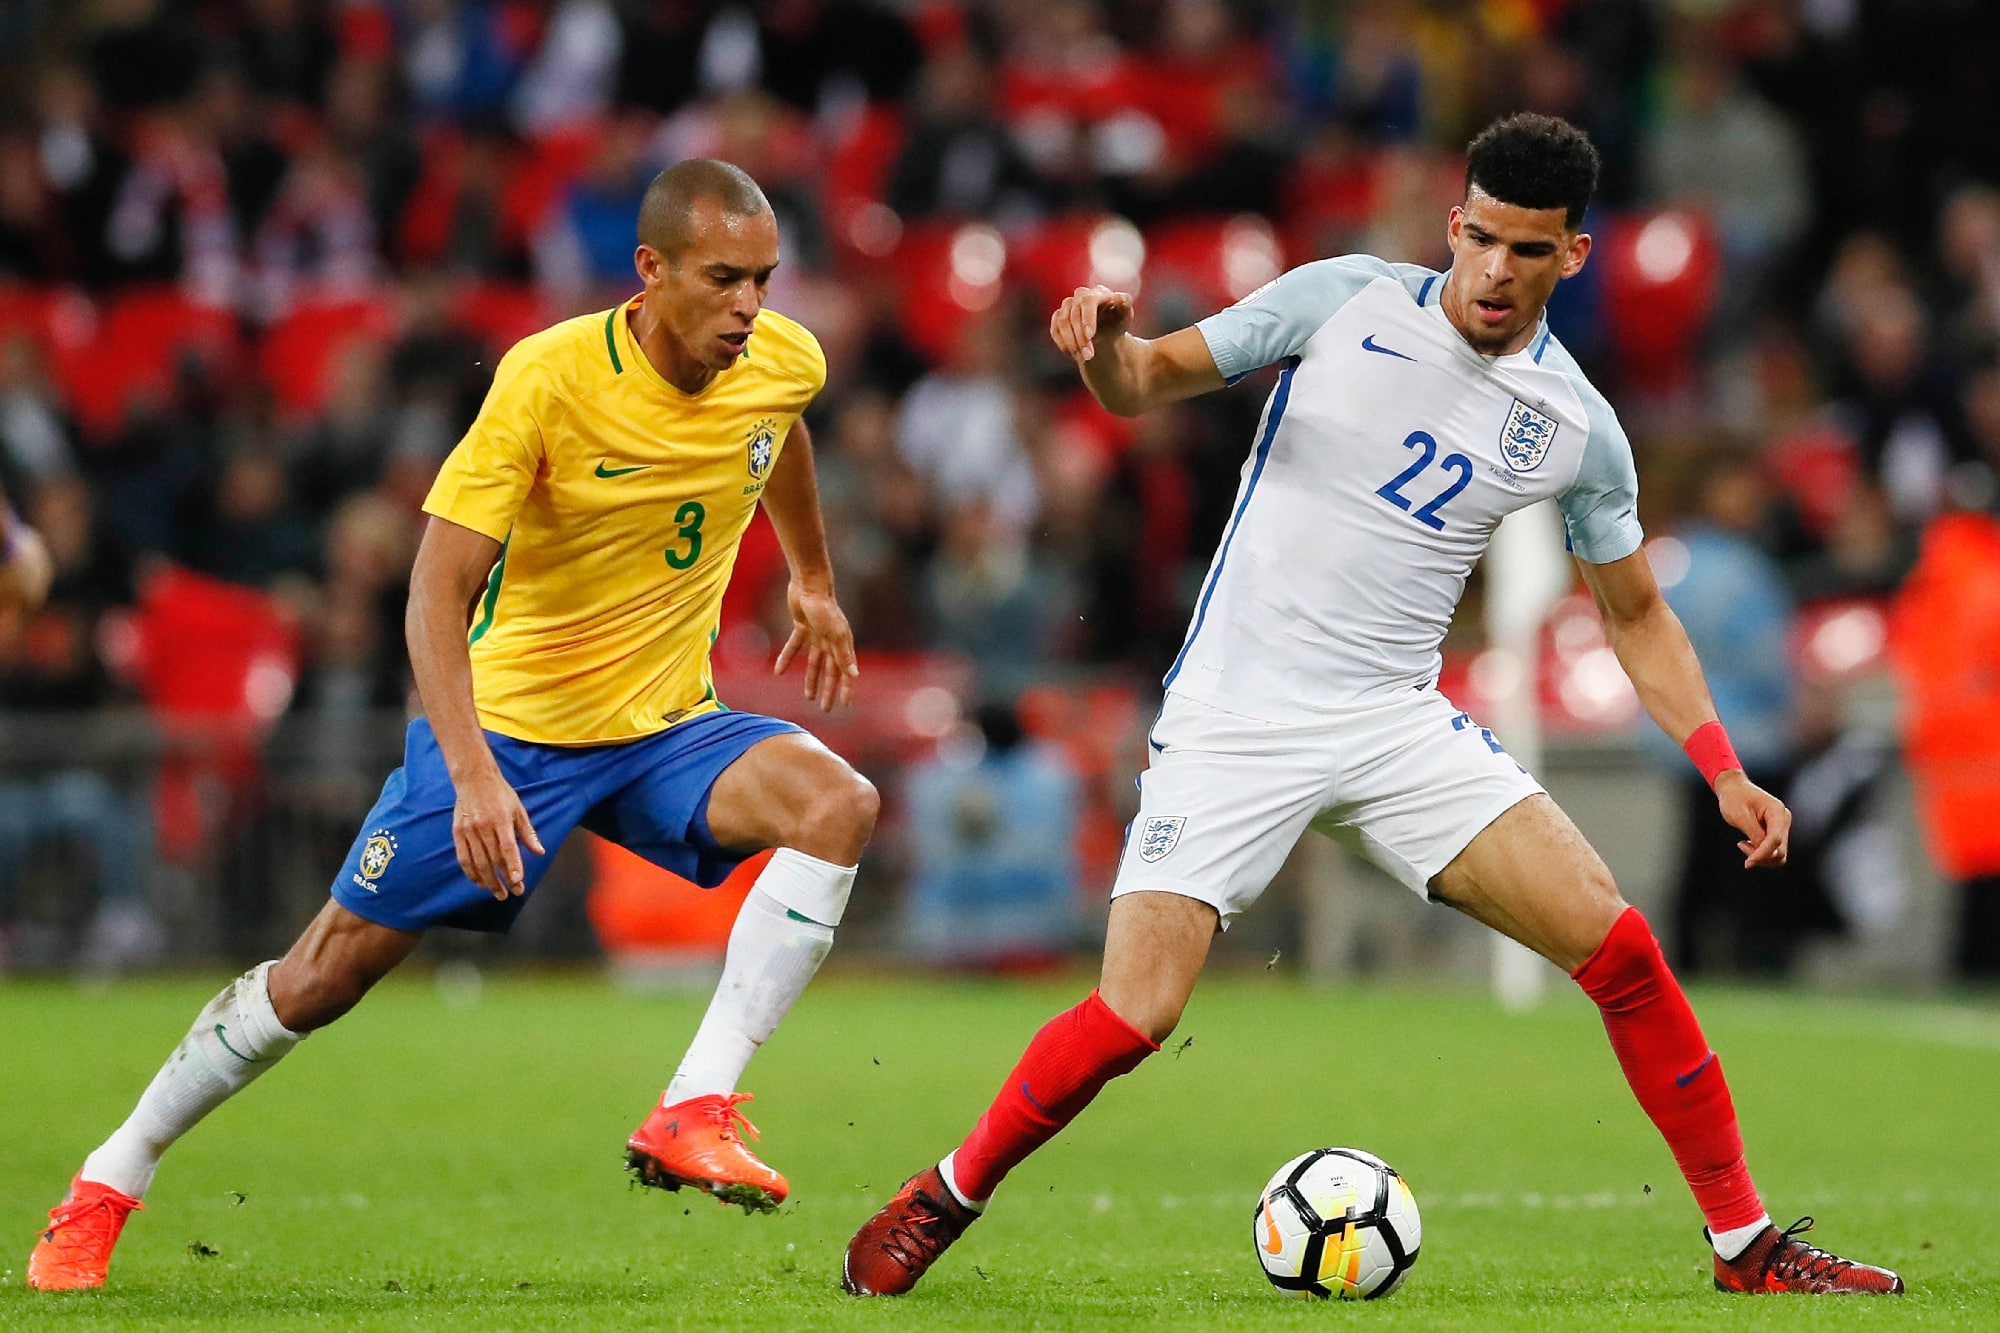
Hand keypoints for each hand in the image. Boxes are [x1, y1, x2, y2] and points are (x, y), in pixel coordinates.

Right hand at [451, 765, 544, 898]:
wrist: (474, 778)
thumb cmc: (501, 794)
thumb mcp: (519, 809)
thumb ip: (528, 833)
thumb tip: (540, 852)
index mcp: (501, 820)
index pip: (508, 848)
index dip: (513, 866)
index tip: (518, 881)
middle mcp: (484, 826)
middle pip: (493, 859)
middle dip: (503, 879)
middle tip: (512, 893)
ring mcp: (469, 830)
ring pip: (478, 862)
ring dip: (488, 881)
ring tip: (498, 892)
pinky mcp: (458, 832)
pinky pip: (463, 858)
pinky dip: (471, 872)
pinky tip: (479, 882)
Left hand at [774, 580, 858, 711]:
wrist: (809, 585)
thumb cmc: (824, 608)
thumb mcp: (835, 633)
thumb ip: (844, 654)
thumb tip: (855, 674)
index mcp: (842, 644)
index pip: (846, 671)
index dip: (846, 688)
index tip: (846, 704)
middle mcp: (831, 641)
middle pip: (831, 671)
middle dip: (829, 689)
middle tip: (826, 708)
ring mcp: (817, 635)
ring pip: (815, 662)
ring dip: (812, 679)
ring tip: (808, 696)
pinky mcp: (802, 628)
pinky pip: (794, 647)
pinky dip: (787, 658)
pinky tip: (778, 671)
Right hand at [1050, 285, 1135, 362]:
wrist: (1106, 334)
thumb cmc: (1116, 322)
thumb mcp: (1125, 316)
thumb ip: (1125, 305)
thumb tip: (1119, 297)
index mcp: (1098, 293)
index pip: (1088, 301)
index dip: (1087, 318)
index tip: (1090, 336)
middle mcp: (1080, 296)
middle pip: (1074, 314)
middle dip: (1081, 337)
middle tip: (1090, 355)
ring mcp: (1067, 306)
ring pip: (1062, 322)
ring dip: (1072, 342)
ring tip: (1085, 357)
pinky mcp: (1058, 317)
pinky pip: (1055, 330)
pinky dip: (1064, 344)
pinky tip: (1075, 354)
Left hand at [1715, 770, 1789, 868]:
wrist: (1733, 788)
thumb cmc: (1734, 798)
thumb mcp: (1740, 816)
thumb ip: (1754, 834)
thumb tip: (1763, 853)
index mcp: (1777, 812)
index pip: (1775, 840)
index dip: (1762, 854)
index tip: (1747, 863)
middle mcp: (1784, 819)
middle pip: (1779, 850)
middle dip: (1761, 856)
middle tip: (1741, 845)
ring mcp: (1782, 826)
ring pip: (1778, 853)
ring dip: (1761, 856)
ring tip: (1742, 844)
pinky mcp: (1776, 831)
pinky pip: (1773, 849)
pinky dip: (1761, 852)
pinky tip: (1746, 842)